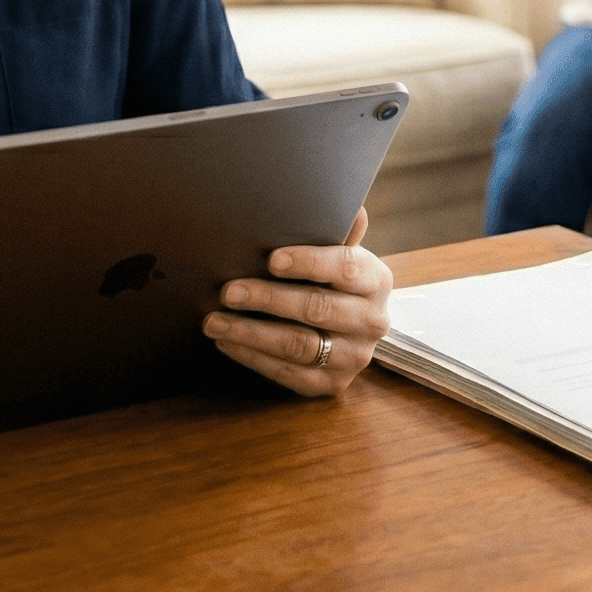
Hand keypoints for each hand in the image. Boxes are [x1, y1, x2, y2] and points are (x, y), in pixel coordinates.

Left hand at [207, 208, 391, 397]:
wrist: (352, 326)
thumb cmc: (335, 279)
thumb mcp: (341, 251)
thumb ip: (338, 231)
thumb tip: (351, 207)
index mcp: (377, 280)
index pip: (345, 267)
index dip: (308, 262)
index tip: (272, 259)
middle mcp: (373, 321)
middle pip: (317, 308)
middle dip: (267, 299)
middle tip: (227, 291)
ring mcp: (354, 357)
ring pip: (299, 345)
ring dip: (251, 333)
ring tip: (214, 321)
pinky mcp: (332, 384)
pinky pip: (289, 374)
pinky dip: (254, 359)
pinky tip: (227, 343)